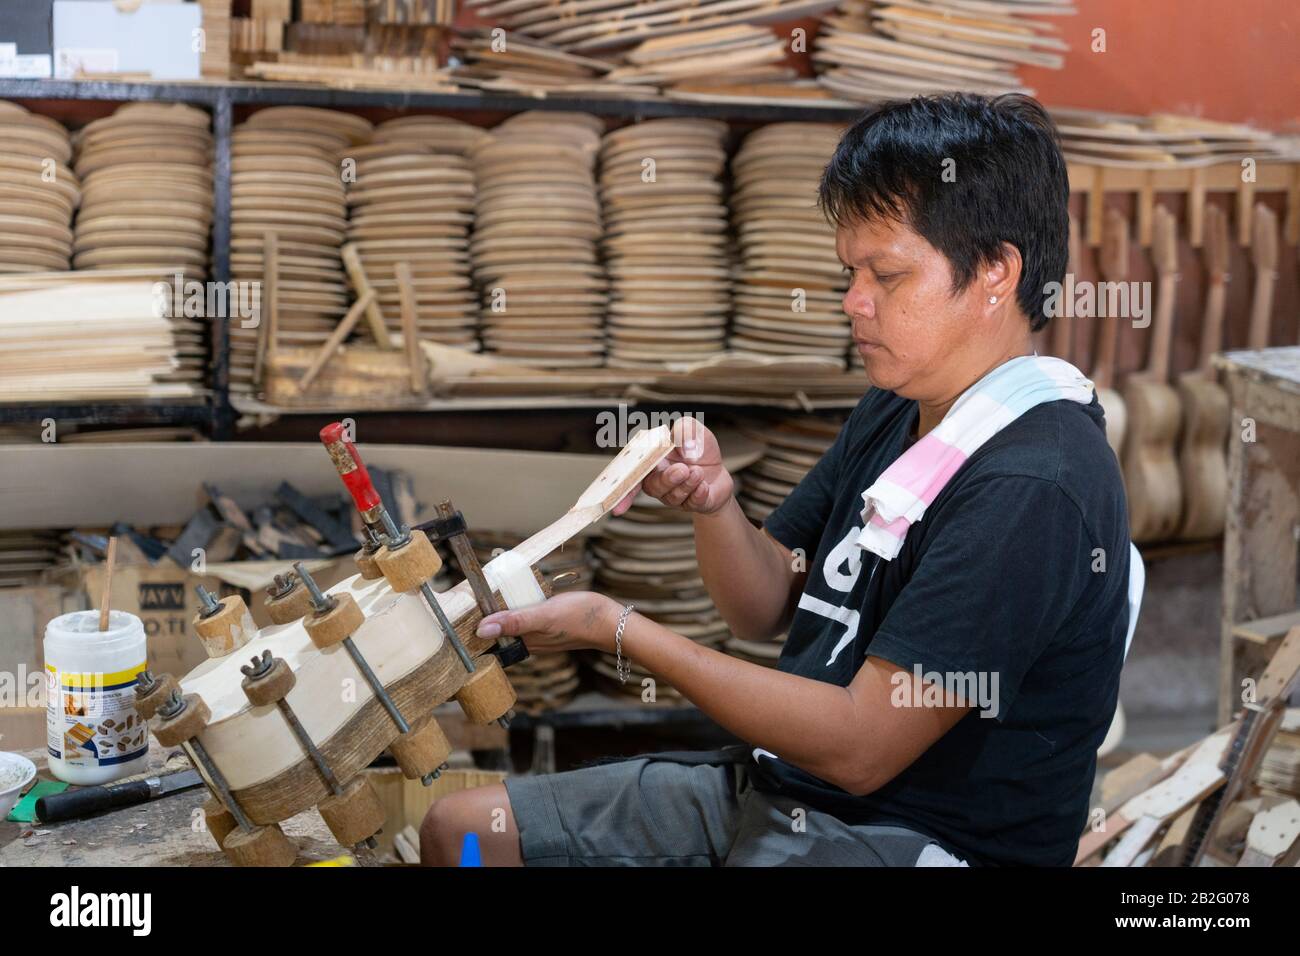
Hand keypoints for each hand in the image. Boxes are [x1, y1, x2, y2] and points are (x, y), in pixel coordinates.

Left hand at [475, 591, 620, 653]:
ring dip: (497, 610)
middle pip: (496, 630)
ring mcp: (537, 632)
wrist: (610, 620)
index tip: (457, 612)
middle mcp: (528, 640)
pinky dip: (514, 606)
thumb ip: (514, 621)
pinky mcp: (546, 622)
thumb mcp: (544, 615)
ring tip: (482, 592)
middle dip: (481, 616)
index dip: (471, 630)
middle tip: (466, 595)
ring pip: (509, 622)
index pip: (489, 641)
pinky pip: (523, 615)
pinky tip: (513, 594)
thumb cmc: (580, 618)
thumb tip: (481, 630)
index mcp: (523, 642)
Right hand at [612, 417, 732, 516]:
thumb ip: (685, 429)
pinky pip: (692, 504)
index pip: (632, 475)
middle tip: (682, 469)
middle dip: (667, 479)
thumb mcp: (693, 430)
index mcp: (651, 461)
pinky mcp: (693, 504)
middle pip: (652, 486)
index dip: (624, 490)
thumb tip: (685, 446)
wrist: (719, 469)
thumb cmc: (697, 448)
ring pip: (673, 496)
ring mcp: (674, 495)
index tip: (618, 505)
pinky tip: (704, 486)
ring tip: (698, 472)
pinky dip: (699, 495)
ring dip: (687, 484)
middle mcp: (658, 481)